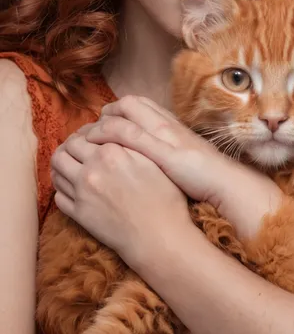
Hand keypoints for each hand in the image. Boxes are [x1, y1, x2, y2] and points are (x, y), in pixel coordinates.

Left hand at [50, 120, 192, 266]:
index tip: (90, 137)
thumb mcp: (151, 159)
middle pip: (64, 150)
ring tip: (71, 165)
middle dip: (68, 147)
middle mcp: (92, 169)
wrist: (159, 236)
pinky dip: (61, 188)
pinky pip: (58, 196)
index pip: (83, 134)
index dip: (85, 133)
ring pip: (56, 171)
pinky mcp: (79, 214)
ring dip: (61, 165)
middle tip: (77, 150)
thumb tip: (111, 132)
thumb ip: (127, 142)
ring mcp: (82, 193)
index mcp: (111, 151)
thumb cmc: (163, 196)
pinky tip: (72, 187)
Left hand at [86, 95, 284, 238]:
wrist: (227, 184)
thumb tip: (151, 148)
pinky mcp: (163, 153)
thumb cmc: (208, 174)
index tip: (106, 118)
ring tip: (86, 138)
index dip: (118, 107)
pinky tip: (96, 147)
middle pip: (129, 104)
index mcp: (173, 123)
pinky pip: (129, 136)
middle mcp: (167, 124)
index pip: (140, 102)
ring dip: (101, 124)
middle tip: (92, 128)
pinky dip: (109, 136)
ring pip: (124, 116)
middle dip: (106, 112)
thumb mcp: (186, 153)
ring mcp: (165, 136)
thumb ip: (168, 146)